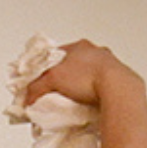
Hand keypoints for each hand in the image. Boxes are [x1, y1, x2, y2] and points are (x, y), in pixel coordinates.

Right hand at [25, 39, 143, 108]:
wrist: (117, 90)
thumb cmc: (87, 78)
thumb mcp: (52, 80)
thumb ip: (36, 87)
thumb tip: (28, 98)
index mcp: (80, 46)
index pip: (57, 54)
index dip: (46, 67)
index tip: (41, 80)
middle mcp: (96, 52)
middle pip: (73, 64)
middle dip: (64, 77)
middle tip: (55, 91)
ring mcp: (109, 64)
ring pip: (88, 74)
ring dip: (80, 85)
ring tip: (73, 99)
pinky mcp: (118, 79)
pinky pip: (101, 85)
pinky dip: (93, 92)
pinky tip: (88, 102)